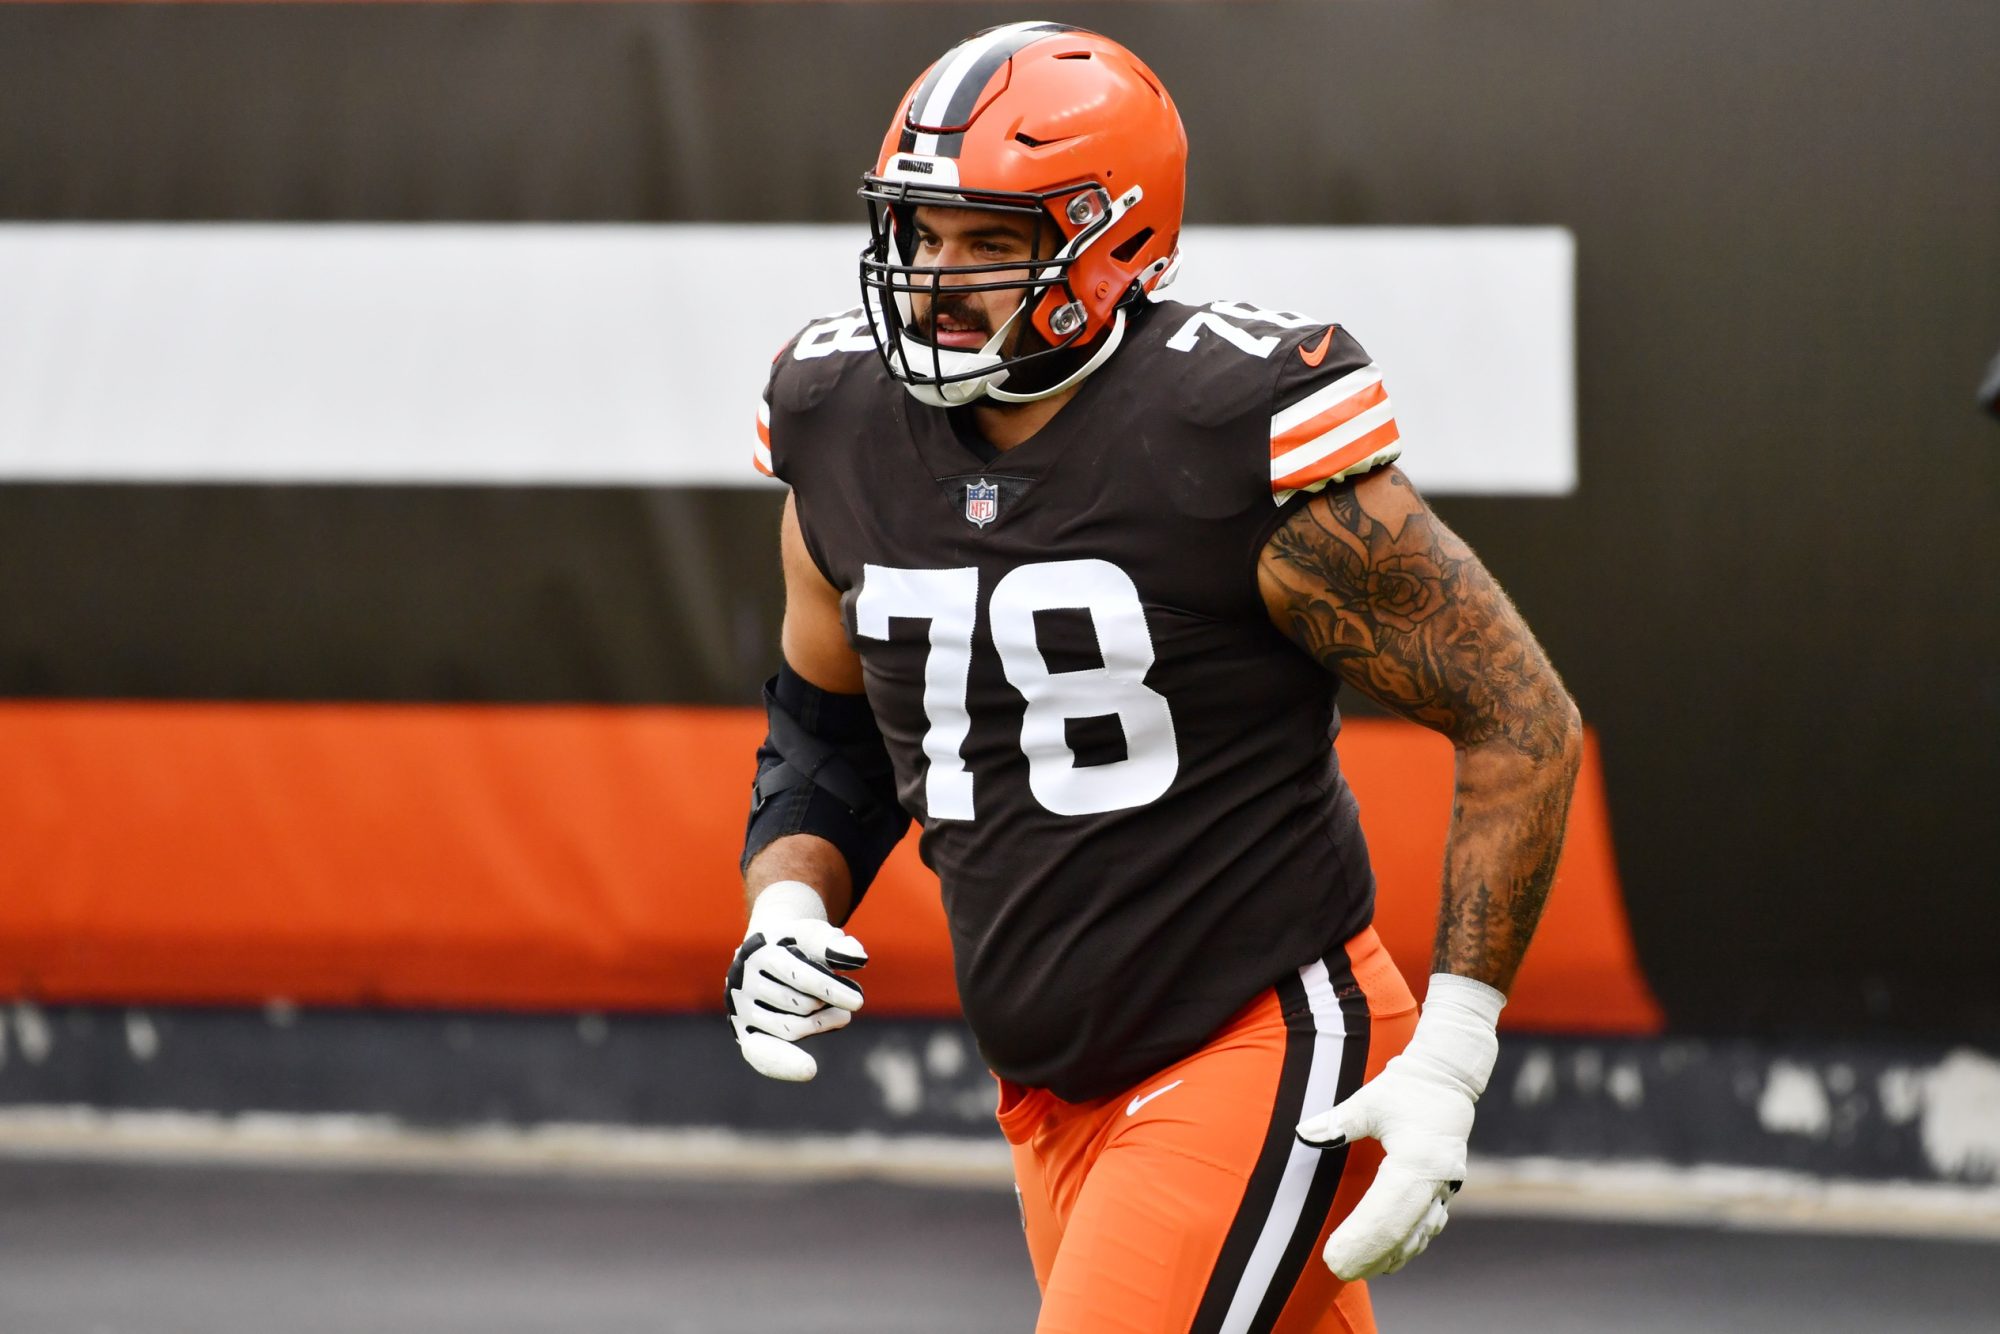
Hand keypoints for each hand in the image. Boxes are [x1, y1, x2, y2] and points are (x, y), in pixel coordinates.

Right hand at [725, 880, 867, 1081]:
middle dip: (830, 1004)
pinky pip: (763, 1054)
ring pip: (790, 1028)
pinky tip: (808, 1069)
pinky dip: (784, 1064)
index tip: (858, 1002)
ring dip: (821, 1025)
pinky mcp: (742, 1029)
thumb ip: (837, 945)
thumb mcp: (817, 935)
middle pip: (799, 1005)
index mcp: (761, 951)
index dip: (832, 990)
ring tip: (843, 1016)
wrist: (767, 949)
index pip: (801, 977)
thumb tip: (858, 958)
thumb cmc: (798, 943)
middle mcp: (743, 981)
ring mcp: (740, 1007)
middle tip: (855, 1001)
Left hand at [1294, 974, 1504, 1279]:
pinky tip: (1388, 1259)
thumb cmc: (1407, 1088)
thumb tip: (1303, 1133)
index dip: (1360, 1239)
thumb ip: (1338, 1121)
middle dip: (1370, 1255)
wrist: (1448, 1080)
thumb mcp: (1370, 1100)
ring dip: (1389, 1256)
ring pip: (1418, 1235)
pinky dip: (1407, 1246)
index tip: (1332, 1256)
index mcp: (1418, 1160)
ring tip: (1358, 1271)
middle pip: (1402, 1232)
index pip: (1385, 1212)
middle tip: (1337, 1270)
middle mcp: (1437, 1180)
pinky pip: (1427, 1227)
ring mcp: (1445, 1188)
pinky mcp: (1445, 1189)